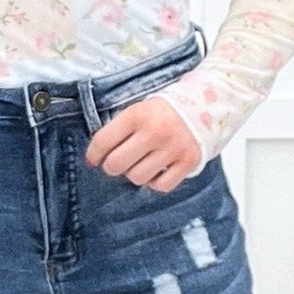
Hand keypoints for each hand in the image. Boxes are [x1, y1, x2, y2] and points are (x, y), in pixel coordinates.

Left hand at [85, 96, 201, 191]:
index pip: (103, 141)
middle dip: (113, 166)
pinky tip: (158, 169)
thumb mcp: (137, 111)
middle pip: (116, 164)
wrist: (201, 108)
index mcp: (137, 114)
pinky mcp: (189, 161)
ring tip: (142, 162)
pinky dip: (156, 182)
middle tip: (118, 162)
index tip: (92, 160)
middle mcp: (155, 131)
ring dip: (135, 173)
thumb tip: (93, 159)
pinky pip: (161, 186)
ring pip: (137, 178)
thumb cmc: (159, 114)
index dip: (93, 154)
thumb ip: (117, 130)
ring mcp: (174, 147)